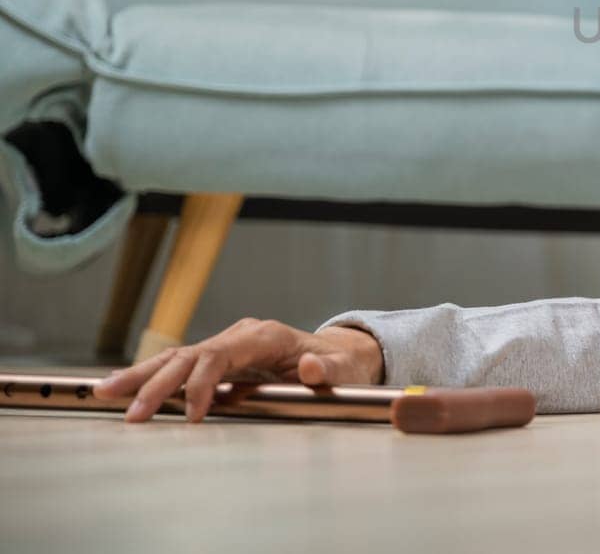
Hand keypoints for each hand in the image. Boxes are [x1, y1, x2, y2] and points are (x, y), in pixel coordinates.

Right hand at [93, 319, 384, 422]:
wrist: (343, 355)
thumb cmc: (342, 365)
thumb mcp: (343, 371)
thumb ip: (326, 371)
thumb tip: (309, 365)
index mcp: (264, 336)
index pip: (219, 356)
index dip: (201, 384)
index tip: (194, 416)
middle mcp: (241, 335)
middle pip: (189, 354)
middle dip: (156, 382)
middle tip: (129, 411)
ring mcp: (228, 345)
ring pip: (178, 357)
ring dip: (143, 376)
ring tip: (106, 392)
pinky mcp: (221, 358)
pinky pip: (183, 366)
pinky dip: (154, 377)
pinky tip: (128, 389)